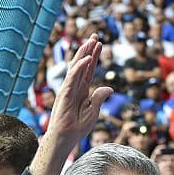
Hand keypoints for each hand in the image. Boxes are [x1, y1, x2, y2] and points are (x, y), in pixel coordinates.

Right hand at [32, 36, 111, 174]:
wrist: (65, 139)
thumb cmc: (77, 128)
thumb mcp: (93, 112)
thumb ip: (99, 98)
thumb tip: (108, 87)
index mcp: (82, 91)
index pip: (89, 70)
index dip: (94, 57)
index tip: (100, 44)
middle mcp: (74, 87)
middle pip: (82, 65)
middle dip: (89, 49)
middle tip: (96, 35)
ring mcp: (68, 89)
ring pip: (76, 68)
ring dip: (84, 54)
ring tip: (92, 41)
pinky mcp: (65, 94)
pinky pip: (73, 78)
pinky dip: (80, 67)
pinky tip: (87, 58)